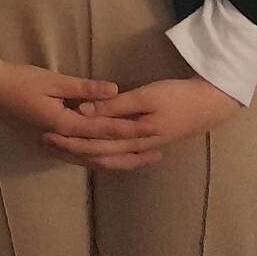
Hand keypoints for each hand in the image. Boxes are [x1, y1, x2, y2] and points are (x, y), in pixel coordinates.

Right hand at [0, 56, 153, 156]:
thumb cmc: (19, 81)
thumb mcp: (52, 80)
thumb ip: (84, 88)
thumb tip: (115, 90)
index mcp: (64, 125)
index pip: (105, 131)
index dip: (130, 131)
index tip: (153, 130)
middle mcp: (61, 143)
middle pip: (102, 155)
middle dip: (131, 155)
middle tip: (157, 154)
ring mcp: (53, 149)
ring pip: (91, 162)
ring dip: (117, 163)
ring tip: (141, 161)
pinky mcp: (48, 147)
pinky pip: (79, 160)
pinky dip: (98, 161)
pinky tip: (110, 159)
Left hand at [42, 77, 241, 171]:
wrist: (211, 105)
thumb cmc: (177, 96)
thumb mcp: (145, 96)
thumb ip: (114, 106)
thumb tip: (82, 112)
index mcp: (134, 137)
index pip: (93, 142)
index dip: (69, 140)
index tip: (46, 133)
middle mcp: (136, 149)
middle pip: (97, 154)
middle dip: (71, 149)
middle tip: (45, 141)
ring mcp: (144, 150)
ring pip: (108, 159)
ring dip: (85, 156)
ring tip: (62, 150)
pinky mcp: (149, 145)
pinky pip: (121, 157)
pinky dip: (104, 157)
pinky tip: (94, 155)